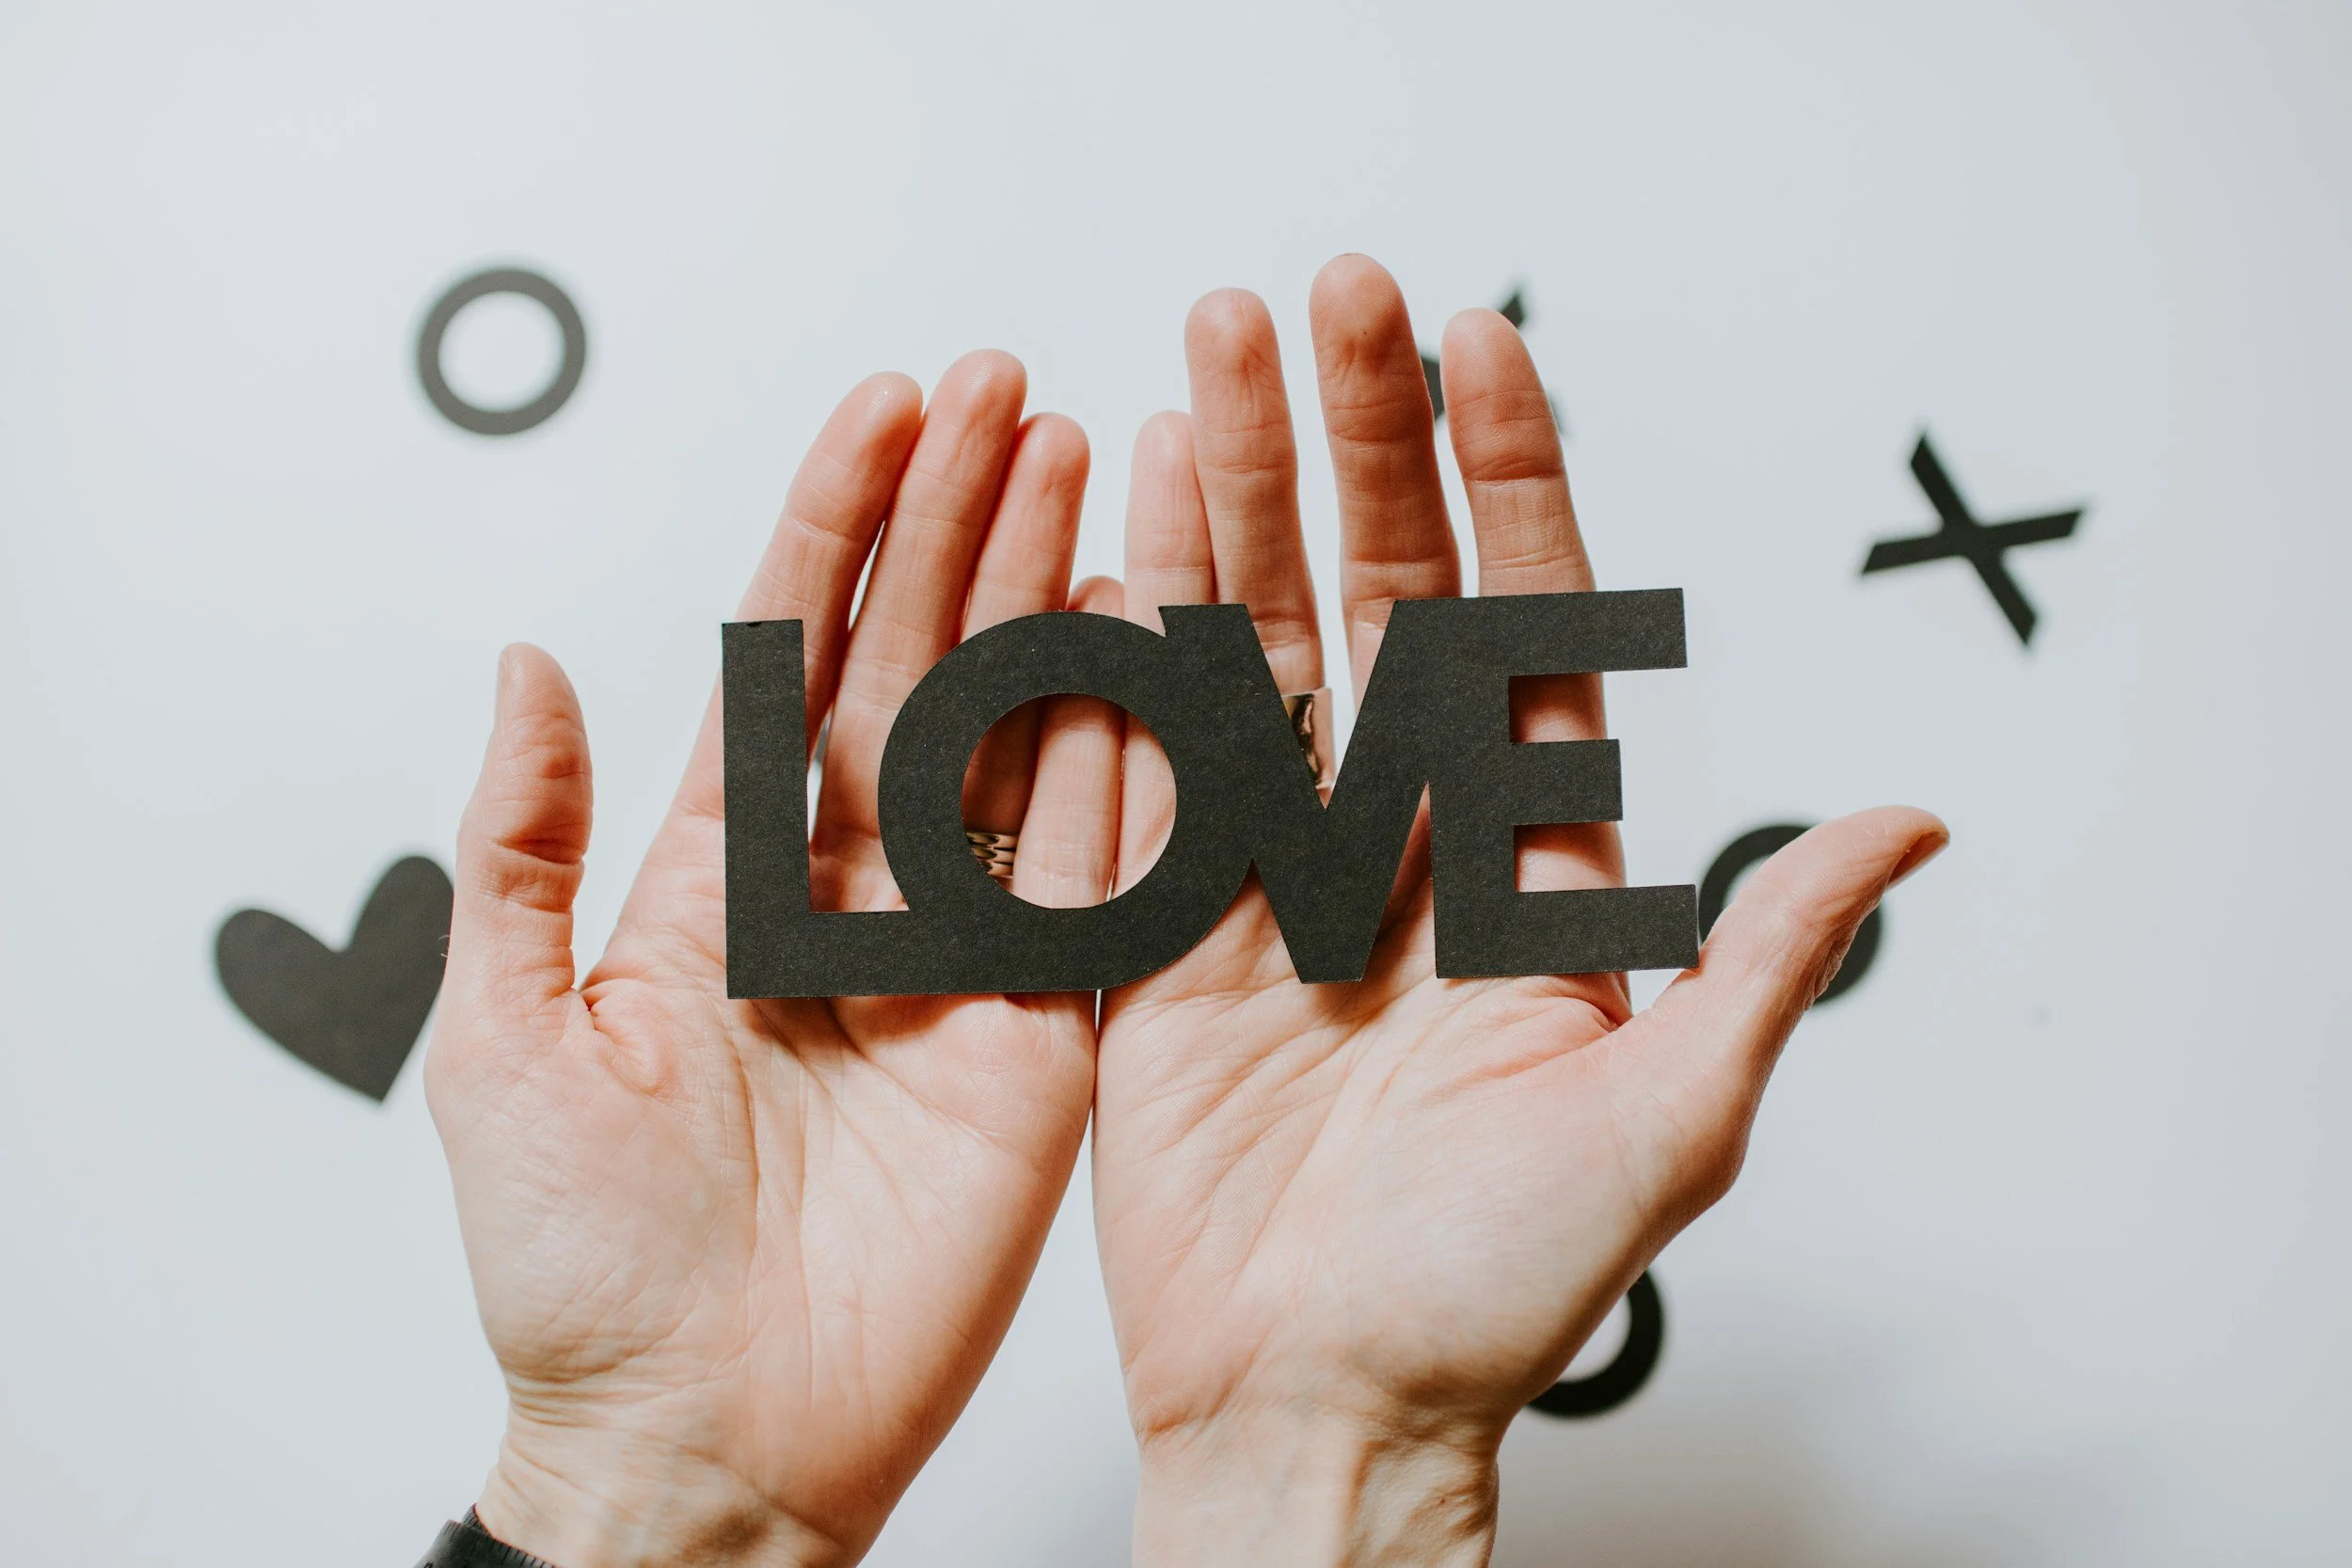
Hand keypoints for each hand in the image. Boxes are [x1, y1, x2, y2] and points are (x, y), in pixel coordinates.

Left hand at [426, 355, 1124, 1566]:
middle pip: (918, 666)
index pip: (787, 657)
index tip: (885, 412)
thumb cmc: (578, 1271)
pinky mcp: (1045, 1033)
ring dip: (1052, 599)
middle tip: (1011, 396)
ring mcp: (959, 957)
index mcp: (720, 881)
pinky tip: (1148, 642)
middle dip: (961, 522)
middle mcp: (850, 896)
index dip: (836, 527)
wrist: (701, 1441)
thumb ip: (519, 850)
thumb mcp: (502, 1041)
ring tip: (1092, 467)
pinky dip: (1129, 757)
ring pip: (1016, 741)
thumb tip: (526, 668)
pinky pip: (1099, 874)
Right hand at [1091, 256, 1946, 1565]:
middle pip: (1377, 594)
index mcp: (1527, 866)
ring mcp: (1266, 870)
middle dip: (1348, 442)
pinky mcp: (1156, 927)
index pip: (1521, 624)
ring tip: (1194, 357)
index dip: (1506, 479)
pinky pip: (1132, 758)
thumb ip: (1758, 955)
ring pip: (1249, 643)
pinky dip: (1116, 643)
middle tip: (1319, 299)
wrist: (1321, 1404)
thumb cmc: (1497, 1293)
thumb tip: (1905, 822)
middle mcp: (1397, 840)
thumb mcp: (1668, 1125)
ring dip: (1223, 500)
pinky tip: (1102, 529)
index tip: (1481, 342)